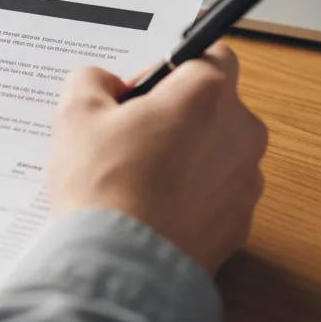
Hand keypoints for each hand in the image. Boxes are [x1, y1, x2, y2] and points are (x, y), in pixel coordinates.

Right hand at [49, 44, 266, 274]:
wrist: (121, 266)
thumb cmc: (102, 184)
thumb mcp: (75, 113)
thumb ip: (90, 80)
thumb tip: (104, 85)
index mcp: (206, 95)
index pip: (210, 55)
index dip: (169, 69)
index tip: (135, 95)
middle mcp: (241, 133)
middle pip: (214, 106)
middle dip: (175, 115)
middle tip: (127, 137)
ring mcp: (246, 183)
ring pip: (216, 151)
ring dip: (185, 155)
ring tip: (135, 179)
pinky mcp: (240, 225)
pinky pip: (215, 195)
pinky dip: (190, 196)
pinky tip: (149, 209)